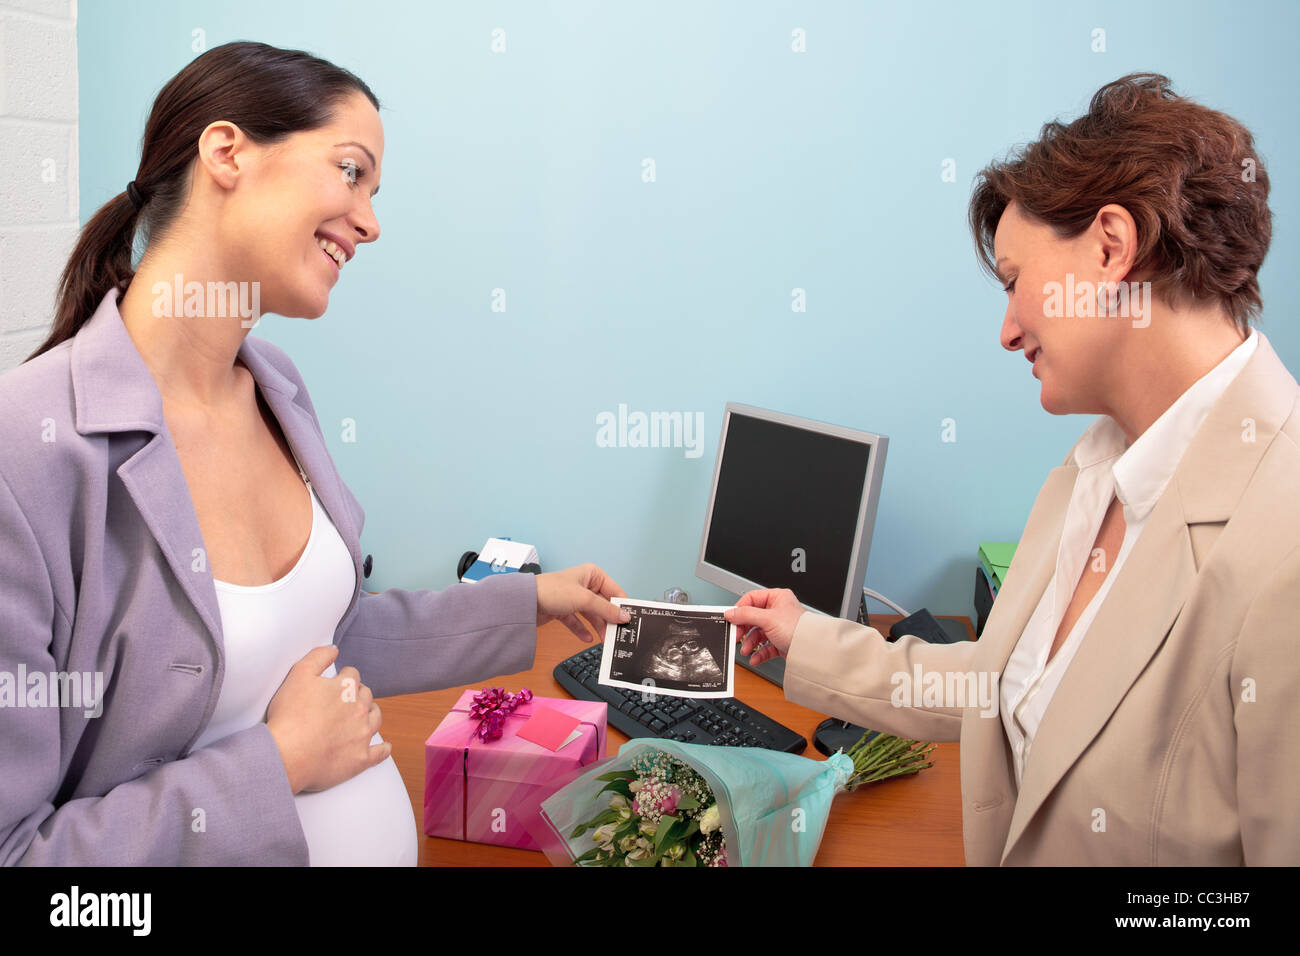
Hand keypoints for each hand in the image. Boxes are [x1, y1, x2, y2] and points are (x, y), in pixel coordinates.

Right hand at [265, 645, 388, 794]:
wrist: (287, 755)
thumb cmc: (289, 715)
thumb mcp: (298, 675)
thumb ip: (318, 656)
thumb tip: (334, 649)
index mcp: (346, 688)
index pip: (352, 675)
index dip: (344, 677)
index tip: (338, 681)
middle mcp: (360, 709)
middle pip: (366, 695)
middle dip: (359, 694)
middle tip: (348, 699)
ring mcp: (363, 734)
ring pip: (376, 718)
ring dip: (371, 714)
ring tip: (365, 715)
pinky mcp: (361, 758)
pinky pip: (380, 752)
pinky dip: (383, 749)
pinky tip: (384, 747)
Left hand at [535, 562, 628, 642]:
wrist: (525, 602)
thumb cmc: (551, 590)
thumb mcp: (584, 600)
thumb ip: (606, 610)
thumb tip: (624, 616)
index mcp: (592, 574)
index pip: (614, 591)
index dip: (621, 606)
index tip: (629, 620)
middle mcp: (584, 584)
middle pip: (603, 605)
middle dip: (609, 620)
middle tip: (617, 634)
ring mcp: (573, 598)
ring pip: (591, 615)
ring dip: (598, 627)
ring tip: (605, 640)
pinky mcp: (564, 610)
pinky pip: (578, 622)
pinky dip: (582, 630)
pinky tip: (588, 638)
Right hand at [724, 588, 805, 665]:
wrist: (812, 651)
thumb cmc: (798, 629)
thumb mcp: (767, 618)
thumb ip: (746, 615)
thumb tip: (730, 613)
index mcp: (777, 598)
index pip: (752, 599)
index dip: (740, 609)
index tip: (731, 619)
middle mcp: (778, 611)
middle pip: (753, 618)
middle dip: (744, 630)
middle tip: (736, 636)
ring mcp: (780, 627)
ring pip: (758, 634)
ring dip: (750, 643)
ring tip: (746, 650)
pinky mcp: (781, 642)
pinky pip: (765, 647)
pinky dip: (759, 653)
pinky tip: (755, 658)